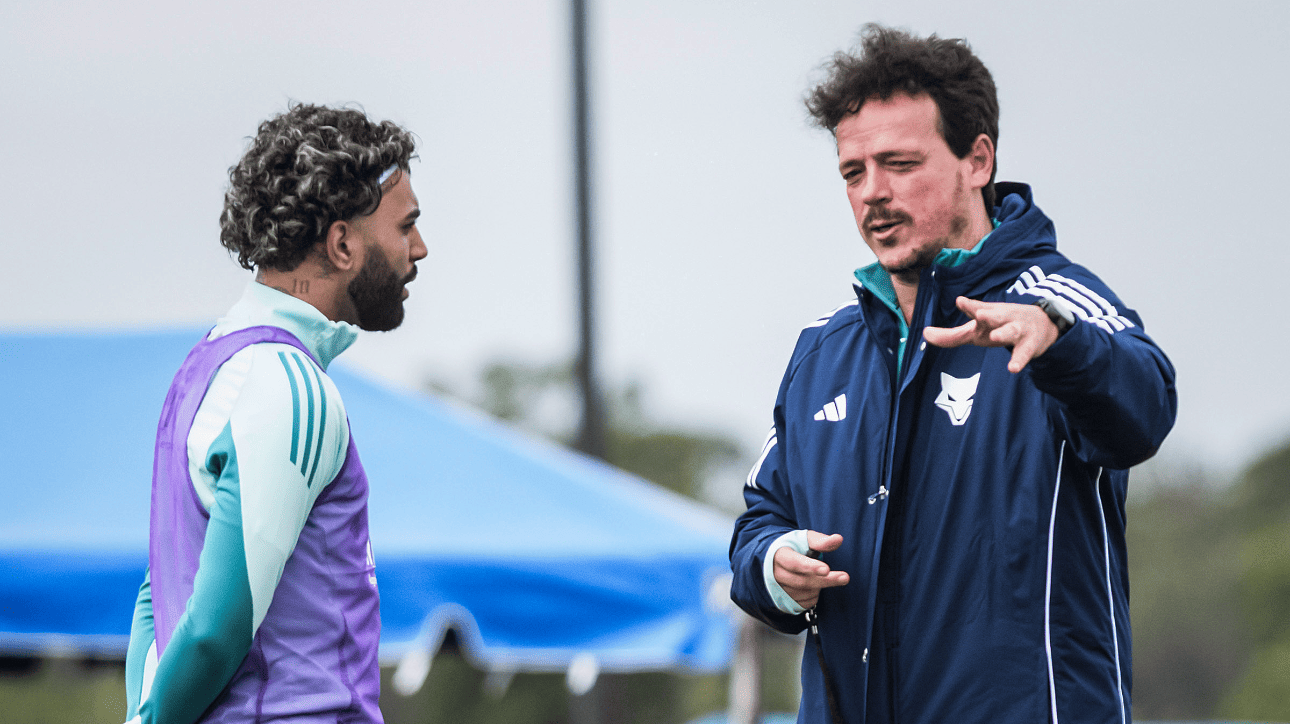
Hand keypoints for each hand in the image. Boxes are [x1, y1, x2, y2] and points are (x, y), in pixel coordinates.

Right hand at [773, 531, 848, 608]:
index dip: (810, 567)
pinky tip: (815, 586)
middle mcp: (775, 574)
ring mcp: (779, 589)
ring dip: (819, 586)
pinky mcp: (784, 601)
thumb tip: (838, 539)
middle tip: (844, 577)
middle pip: (802, 581)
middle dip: (825, 580)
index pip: (794, 562)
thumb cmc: (794, 548)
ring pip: (805, 593)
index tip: (826, 569)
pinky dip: (815, 596)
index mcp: (779, 555)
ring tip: (821, 575)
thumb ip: (821, 541)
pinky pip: (805, 603)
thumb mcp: (805, 540)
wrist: (777, 561)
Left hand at [922, 296, 1058, 372]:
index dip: (969, 306)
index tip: (960, 301)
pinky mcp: (1029, 346)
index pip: (976, 309)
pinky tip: (1013, 368)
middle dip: (988, 313)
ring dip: (1004, 333)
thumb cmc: (1000, 326)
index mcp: (987, 314)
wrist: (1042, 324)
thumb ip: (951, 335)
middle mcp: (1002, 319)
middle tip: (981, 313)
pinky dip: (1019, 360)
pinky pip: (1024, 353)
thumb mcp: (976, 330)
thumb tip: (924, 334)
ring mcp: (1017, 331)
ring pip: (1011, 330)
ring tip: (995, 337)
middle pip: (995, 315)